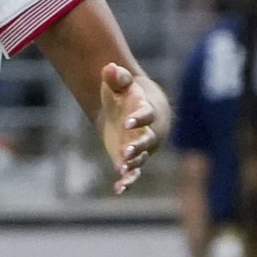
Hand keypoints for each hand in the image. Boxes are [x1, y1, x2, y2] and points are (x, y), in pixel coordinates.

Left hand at [96, 62, 166, 191]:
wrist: (134, 108)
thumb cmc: (127, 93)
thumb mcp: (120, 83)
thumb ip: (116, 77)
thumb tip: (109, 67)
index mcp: (147, 112)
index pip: (146, 115)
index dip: (138, 119)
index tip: (128, 122)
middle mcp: (148, 132)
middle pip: (146, 141)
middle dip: (138, 147)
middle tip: (126, 152)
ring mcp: (141, 147)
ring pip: (141, 159)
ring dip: (133, 165)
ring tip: (122, 172)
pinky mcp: (132, 159)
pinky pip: (133, 172)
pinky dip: (127, 181)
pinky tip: (119, 189)